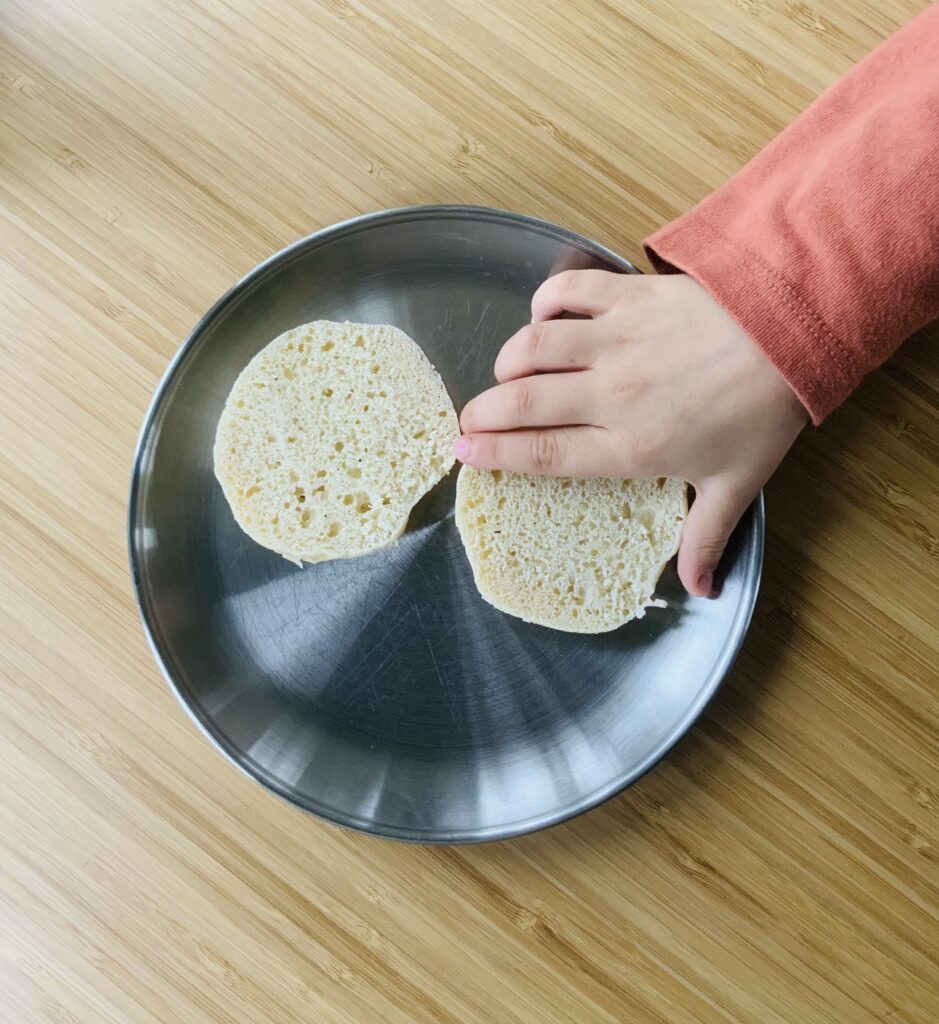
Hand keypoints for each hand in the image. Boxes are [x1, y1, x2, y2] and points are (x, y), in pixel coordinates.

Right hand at [456, 270, 807, 596]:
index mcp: (630, 447)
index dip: (495, 455)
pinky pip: (567, 292)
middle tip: (468, 420)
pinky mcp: (627, 297)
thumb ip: (705, 539)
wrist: (793, 336)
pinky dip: (545, 302)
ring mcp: (616, 341)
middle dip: (482, 414)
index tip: (464, 454)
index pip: (544, 455)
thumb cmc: (761, 414)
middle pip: (523, 403)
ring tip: (504, 375)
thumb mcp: (735, 486)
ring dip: (507, 362)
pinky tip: (543, 317)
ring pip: (533, 347)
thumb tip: (699, 591)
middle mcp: (610, 395)